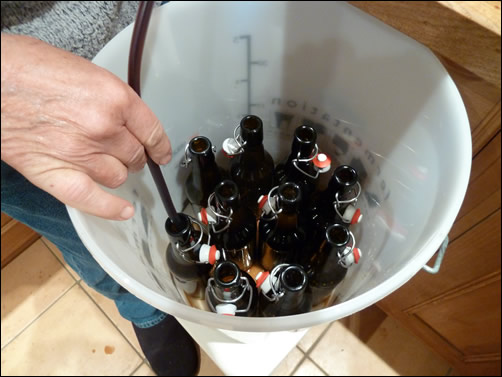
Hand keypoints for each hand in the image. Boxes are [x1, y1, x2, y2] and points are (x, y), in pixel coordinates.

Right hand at [1, 34, 171, 219]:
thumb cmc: (26, 68)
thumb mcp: (83, 71)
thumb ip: (109, 99)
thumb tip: (124, 119)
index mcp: (114, 98)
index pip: (151, 131)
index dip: (160, 145)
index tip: (161, 152)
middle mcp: (103, 128)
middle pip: (135, 155)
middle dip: (134, 155)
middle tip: (125, 152)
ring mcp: (80, 153)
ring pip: (118, 176)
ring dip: (117, 172)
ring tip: (107, 164)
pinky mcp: (55, 173)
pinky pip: (93, 200)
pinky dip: (110, 208)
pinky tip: (124, 211)